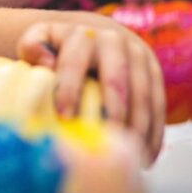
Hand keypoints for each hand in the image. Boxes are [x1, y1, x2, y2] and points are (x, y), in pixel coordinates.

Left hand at [17, 19, 165, 163]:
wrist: (96, 37)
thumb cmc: (60, 48)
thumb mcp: (41, 39)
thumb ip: (33, 46)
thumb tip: (47, 64)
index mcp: (82, 35)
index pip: (74, 62)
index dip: (69, 90)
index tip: (65, 118)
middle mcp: (114, 42)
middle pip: (116, 80)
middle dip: (111, 112)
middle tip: (105, 142)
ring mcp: (138, 56)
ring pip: (142, 95)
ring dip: (136, 128)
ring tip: (127, 157)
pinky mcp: (155, 72)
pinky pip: (158, 104)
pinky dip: (154, 133)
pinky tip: (145, 157)